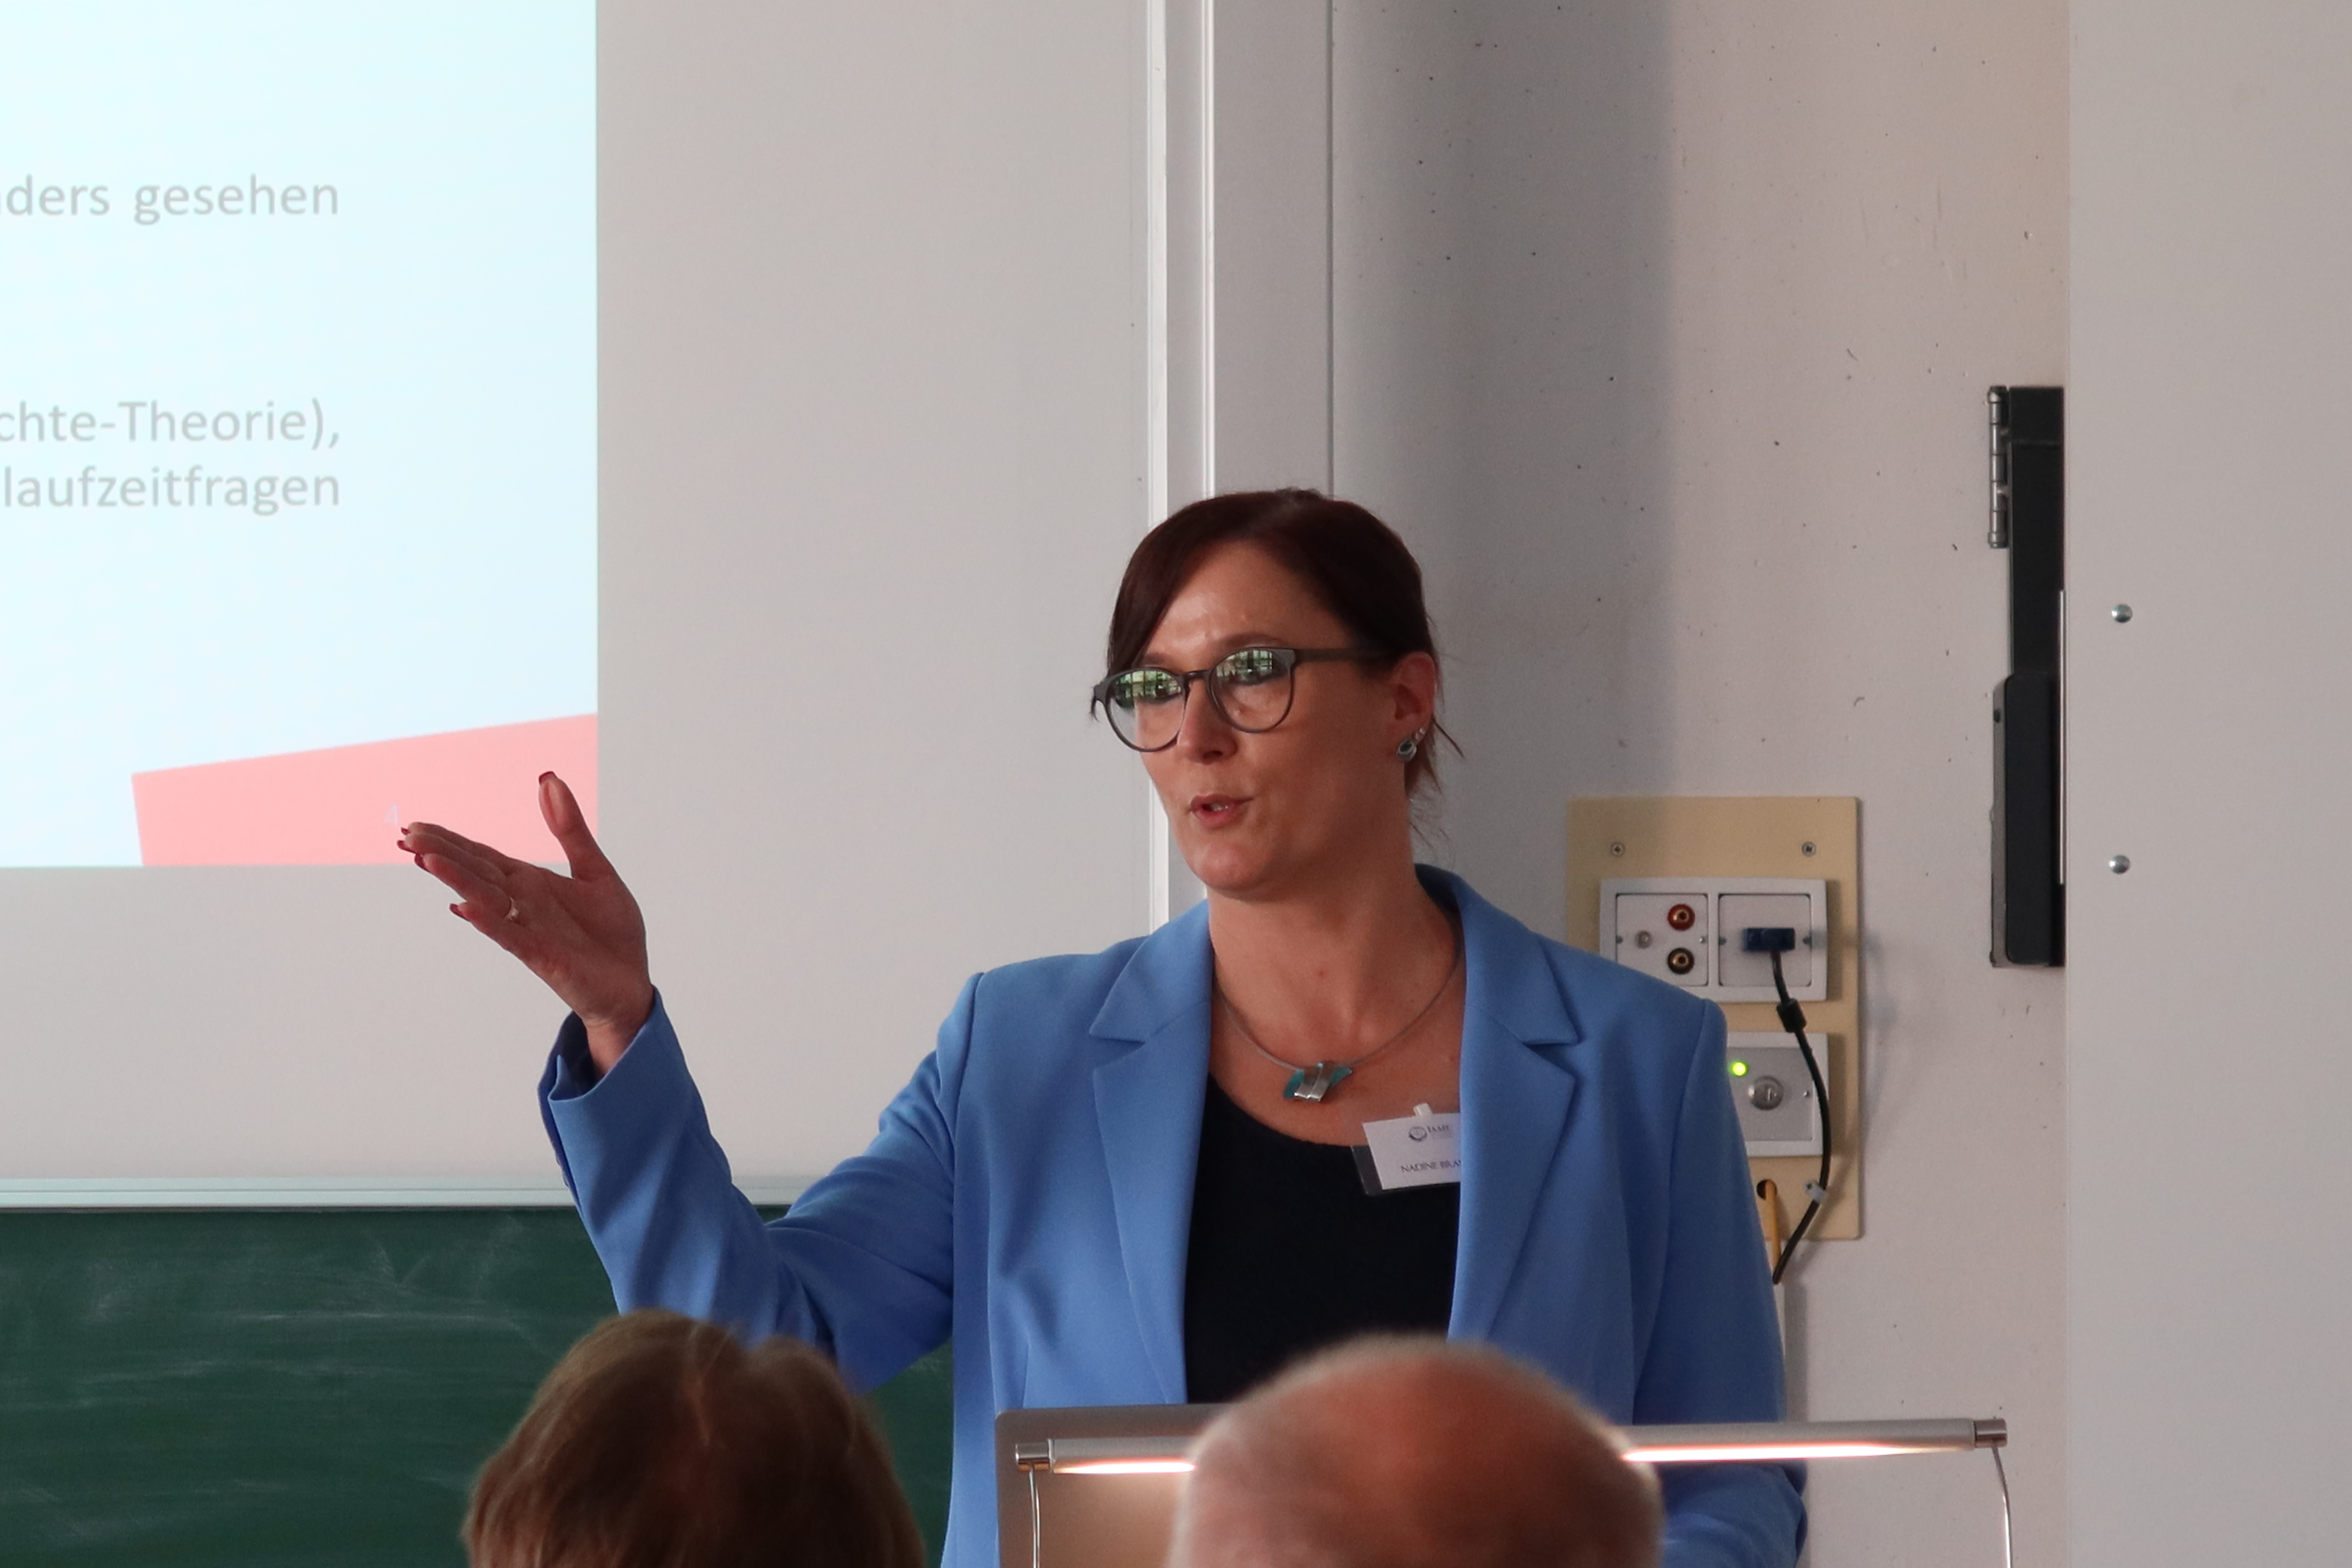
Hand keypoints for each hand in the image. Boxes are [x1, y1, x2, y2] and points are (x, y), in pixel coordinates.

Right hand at [399, 773, 653, 1073]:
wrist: (631, 979)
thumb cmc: (610, 929)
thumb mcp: (594, 869)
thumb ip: (569, 828)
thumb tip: (548, 779)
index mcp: (530, 882)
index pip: (482, 856)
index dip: (451, 840)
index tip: (416, 824)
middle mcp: (521, 904)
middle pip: (476, 873)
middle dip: (443, 853)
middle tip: (406, 834)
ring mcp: (529, 930)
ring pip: (486, 900)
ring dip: (458, 879)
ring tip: (426, 858)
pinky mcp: (542, 956)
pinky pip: (511, 935)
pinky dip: (489, 920)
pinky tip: (465, 906)